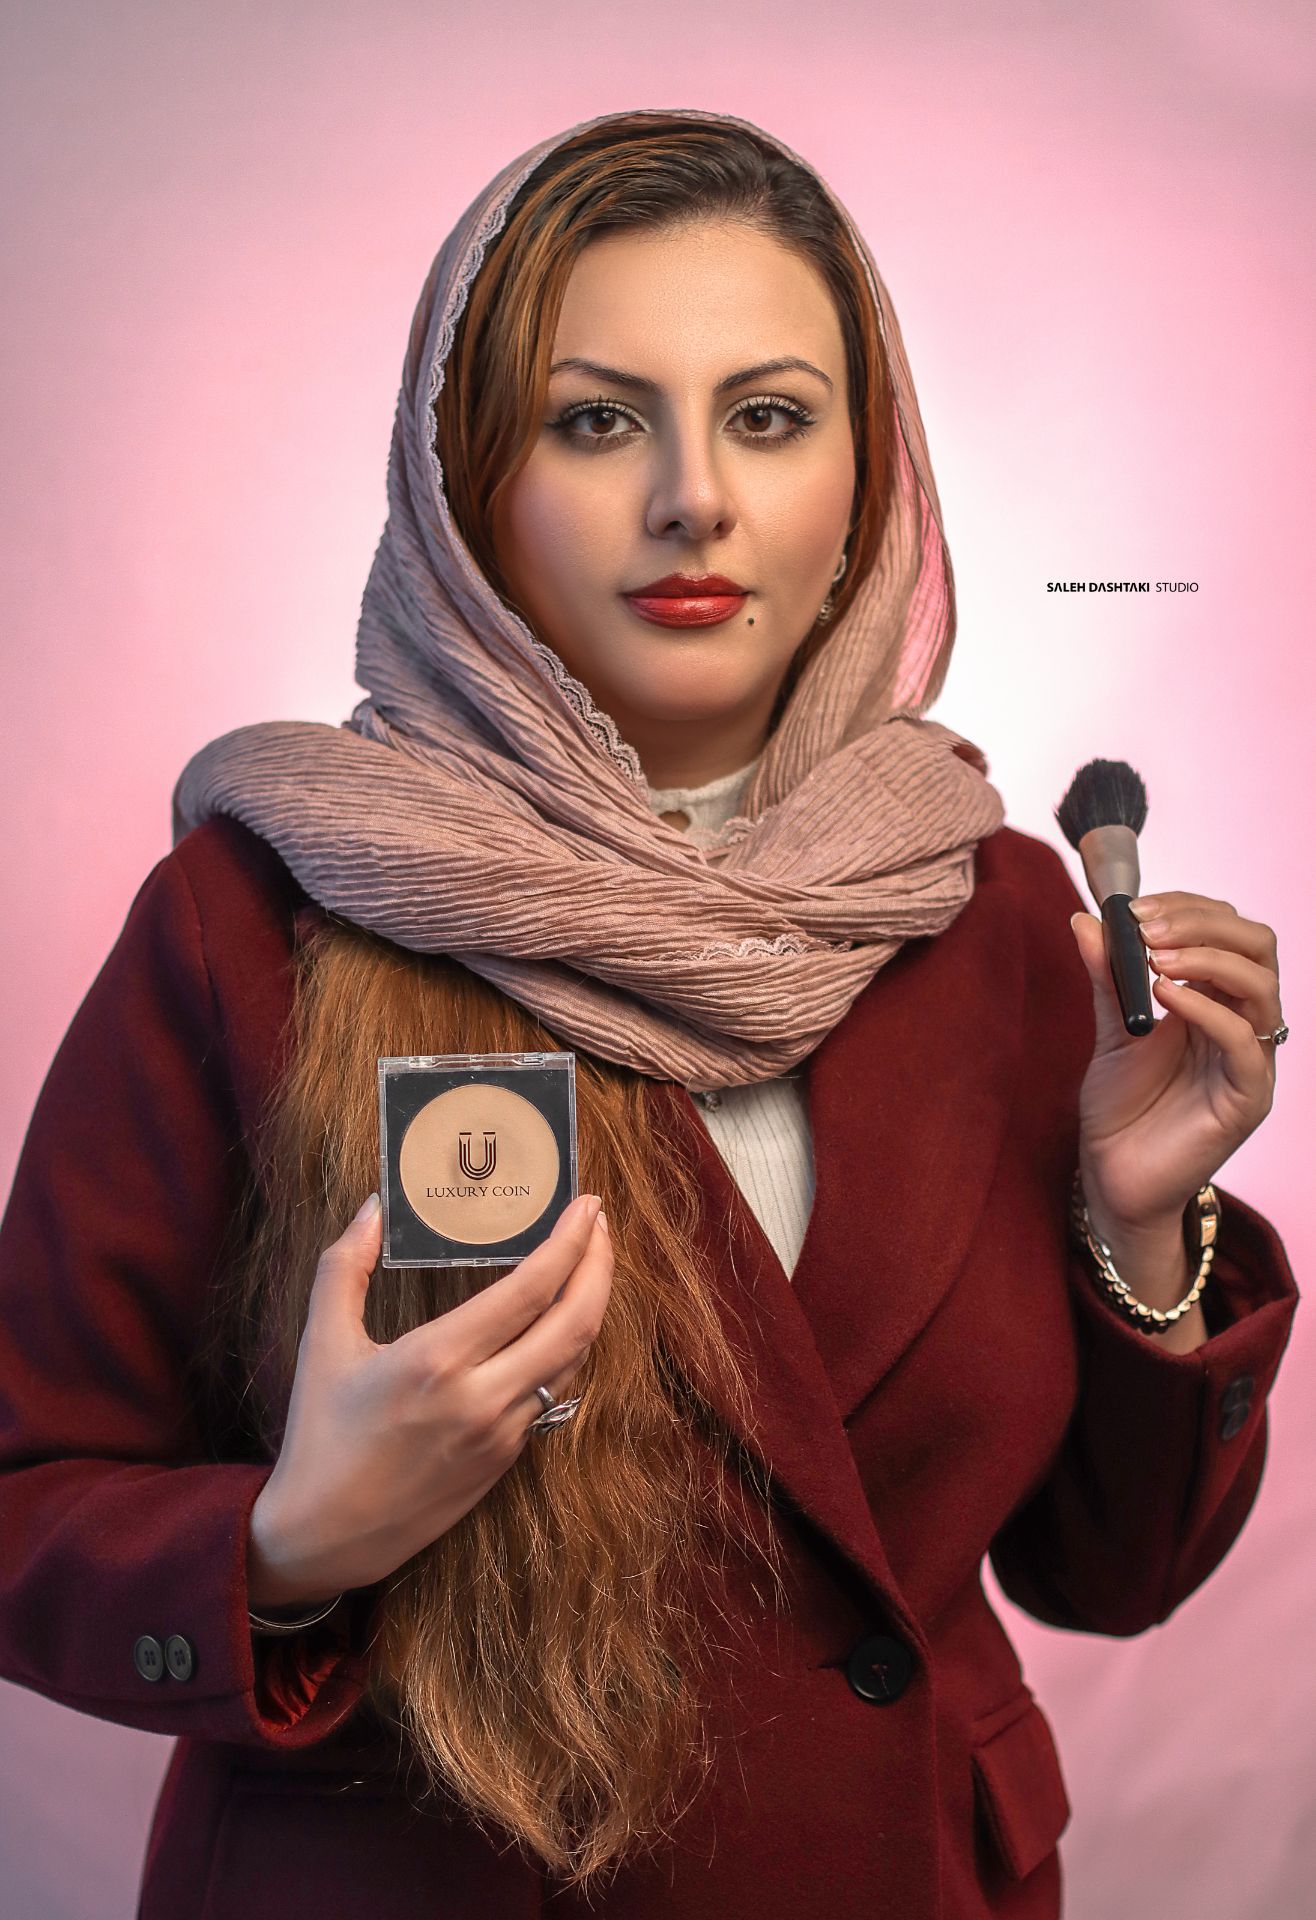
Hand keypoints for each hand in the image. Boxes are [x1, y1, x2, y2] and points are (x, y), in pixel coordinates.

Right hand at [247, 1190, 613, 1608]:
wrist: (324, 1536)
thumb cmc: (319, 1436)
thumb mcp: (320, 1343)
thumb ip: (344, 1266)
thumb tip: (372, 1206)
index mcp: (437, 1361)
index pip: (531, 1290)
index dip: (570, 1242)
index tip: (587, 1205)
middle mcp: (482, 1397)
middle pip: (575, 1322)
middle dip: (599, 1265)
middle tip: (599, 1224)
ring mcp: (502, 1434)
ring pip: (574, 1359)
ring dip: (592, 1305)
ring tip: (589, 1263)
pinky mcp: (506, 1461)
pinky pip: (554, 1392)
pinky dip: (567, 1347)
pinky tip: (560, 1320)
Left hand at [1068, 891, 1282, 1241]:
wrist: (1112, 1176)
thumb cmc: (1120, 1107)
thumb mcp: (1111, 1029)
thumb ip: (1107, 976)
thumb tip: (1088, 919)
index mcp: (1217, 1000)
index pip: (1230, 932)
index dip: (1189, 909)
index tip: (1135, 908)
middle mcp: (1243, 1023)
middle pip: (1258, 947)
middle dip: (1205, 924)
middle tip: (1148, 928)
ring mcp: (1250, 1061)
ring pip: (1262, 987)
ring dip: (1207, 959)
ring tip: (1155, 959)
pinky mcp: (1247, 1099)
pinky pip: (1245, 1042)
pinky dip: (1208, 1010)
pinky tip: (1165, 997)